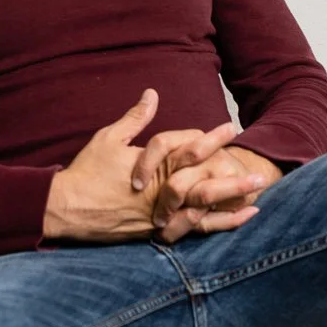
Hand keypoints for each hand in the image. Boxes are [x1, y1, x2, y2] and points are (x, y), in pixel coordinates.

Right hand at [41, 94, 273, 245]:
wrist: (67, 209)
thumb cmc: (87, 172)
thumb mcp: (109, 138)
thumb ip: (135, 119)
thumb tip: (152, 94)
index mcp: (153, 165)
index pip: (189, 148)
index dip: (212, 139)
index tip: (232, 129)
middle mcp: (160, 190)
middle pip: (204, 184)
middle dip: (233, 179)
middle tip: (260, 176)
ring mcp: (158, 213)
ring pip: (201, 211)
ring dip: (230, 207)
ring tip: (257, 204)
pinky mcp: (154, 232)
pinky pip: (189, 231)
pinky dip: (212, 228)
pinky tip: (230, 225)